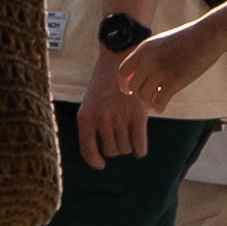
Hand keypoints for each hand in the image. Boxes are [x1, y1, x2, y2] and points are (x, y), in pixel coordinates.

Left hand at [75, 50, 149, 170]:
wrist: (119, 60)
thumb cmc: (104, 84)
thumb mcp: (90, 103)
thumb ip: (93, 125)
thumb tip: (100, 156)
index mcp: (86, 118)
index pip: (88, 150)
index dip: (94, 161)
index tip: (101, 165)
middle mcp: (101, 119)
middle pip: (111, 151)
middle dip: (115, 148)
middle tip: (119, 138)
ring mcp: (120, 118)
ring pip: (125, 148)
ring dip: (127, 146)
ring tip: (128, 135)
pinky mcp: (137, 115)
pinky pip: (139, 144)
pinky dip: (140, 150)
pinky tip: (140, 148)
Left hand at [115, 21, 224, 113]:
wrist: (208, 35)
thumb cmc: (189, 38)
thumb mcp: (162, 42)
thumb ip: (150, 55)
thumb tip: (143, 73)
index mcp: (144, 49)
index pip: (122, 71)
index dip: (123, 84)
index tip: (129, 90)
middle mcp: (149, 60)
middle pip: (133, 86)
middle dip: (138, 94)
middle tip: (147, 97)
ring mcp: (161, 71)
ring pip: (144, 96)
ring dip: (149, 102)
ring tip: (156, 102)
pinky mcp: (174, 81)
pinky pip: (158, 102)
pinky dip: (159, 107)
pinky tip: (163, 106)